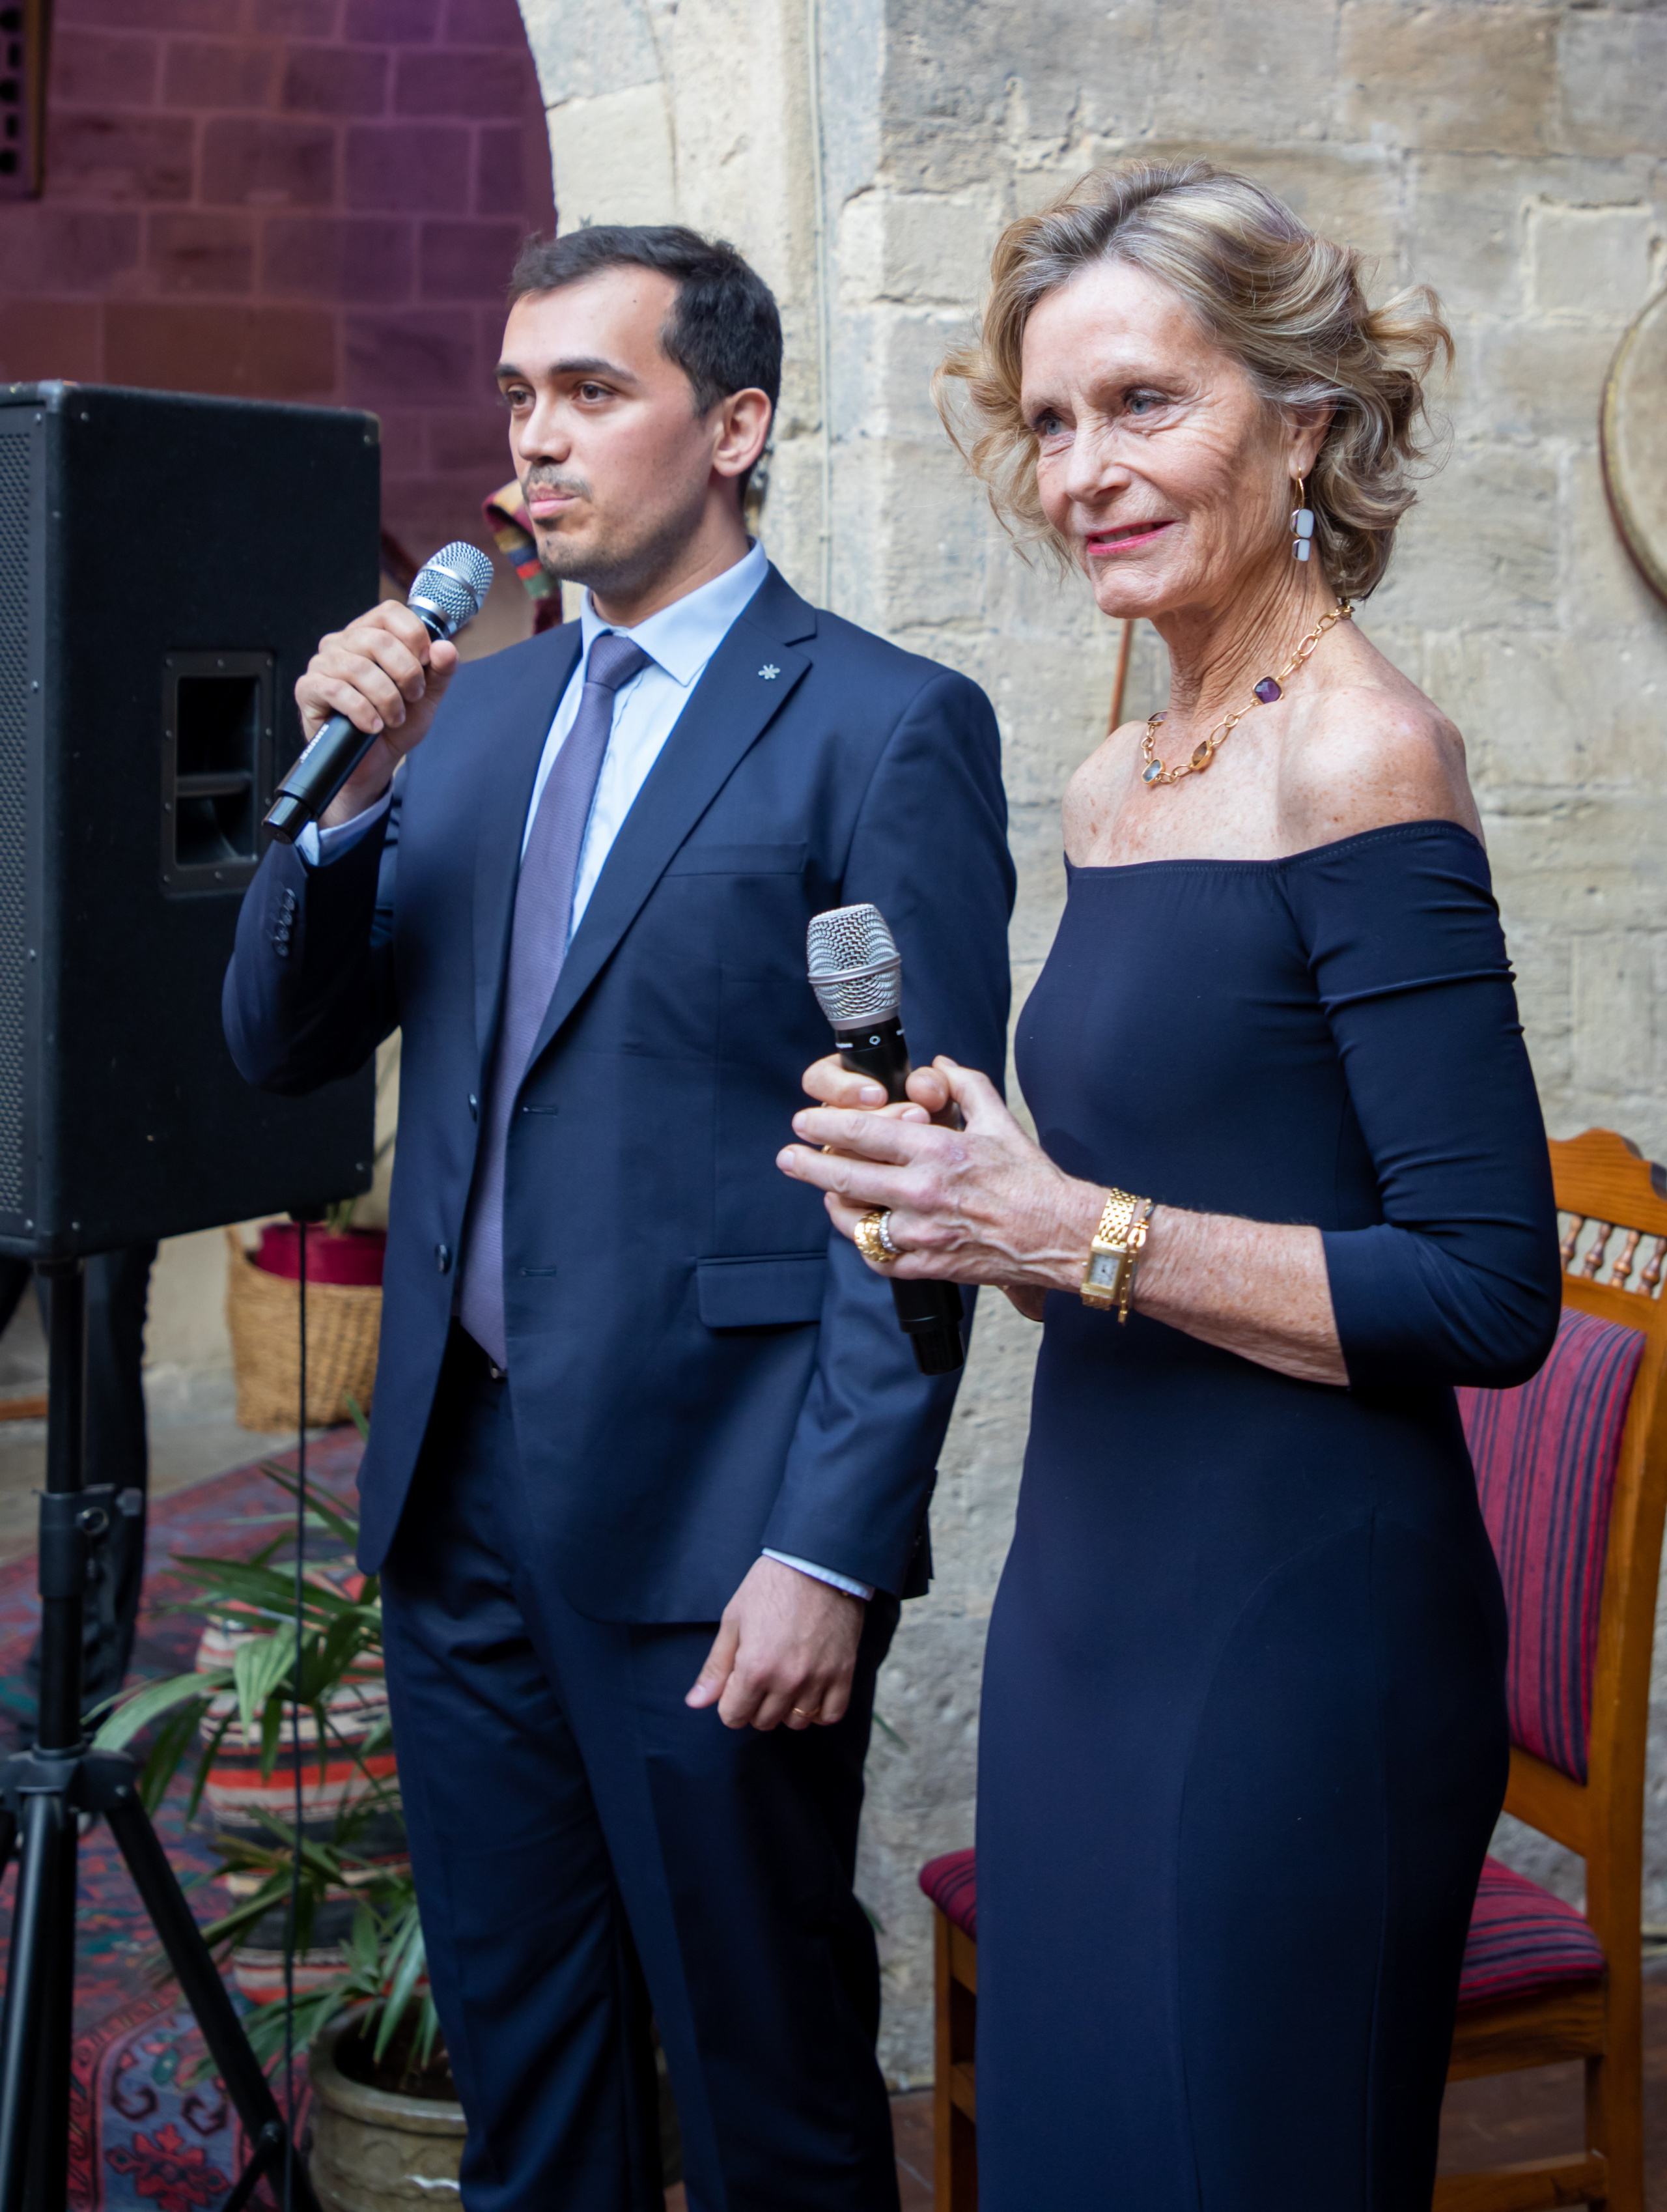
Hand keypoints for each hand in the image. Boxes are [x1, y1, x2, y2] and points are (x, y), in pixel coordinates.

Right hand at [295, 601, 461, 827]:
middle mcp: (343, 643)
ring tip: (394, 718)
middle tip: (412, 697)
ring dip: (386, 698)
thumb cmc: (395, 724)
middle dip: (406, 673)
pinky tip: (373, 726)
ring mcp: (322, 664)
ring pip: (358, 667)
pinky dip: (363, 711)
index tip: (426, 662)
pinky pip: (337, 691)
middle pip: (377, 639)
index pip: (389, 612)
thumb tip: (445, 648)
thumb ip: (440, 671)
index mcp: (370, 634)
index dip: (413, 634)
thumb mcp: (426, 697)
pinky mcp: (308, 689)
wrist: (373, 763)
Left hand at [685, 1556, 865, 1731]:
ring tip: (785, 1681)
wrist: (818, 1562)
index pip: (734, 1716)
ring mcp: (818, 1679)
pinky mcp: (843, 1673)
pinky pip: (830, 1715)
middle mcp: (787, 1680)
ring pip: (797, 1722)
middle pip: (764, 1721)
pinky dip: (819, 1711)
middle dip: (755, 1705)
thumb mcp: (734, 1620)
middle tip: (760, 1677)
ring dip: (786, 1708)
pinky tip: (810, 1692)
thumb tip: (694, 1702)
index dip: (729, 1702)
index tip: (736, 1683)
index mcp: (755, 1667)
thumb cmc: (771, 1586)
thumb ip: (716, 1666)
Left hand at [779, 1057, 1101, 1295]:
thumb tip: (939, 1064)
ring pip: (853, 1220)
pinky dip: (866, 1242)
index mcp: (939, 1150)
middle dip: (807, 1164)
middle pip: (844, 1176)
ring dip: (834, 1204)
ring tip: (829, 1193)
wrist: (1060, 1234)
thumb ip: (965, 1085)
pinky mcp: (927, 1264)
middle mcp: (924, 1191)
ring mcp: (922, 1232)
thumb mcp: (1000, 1119)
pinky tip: (864, 1229)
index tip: (804, 1122)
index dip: (825, 1124)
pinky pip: (877, 1255)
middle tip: (789, 1157)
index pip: (864, 1132)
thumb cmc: (1031, 1178)